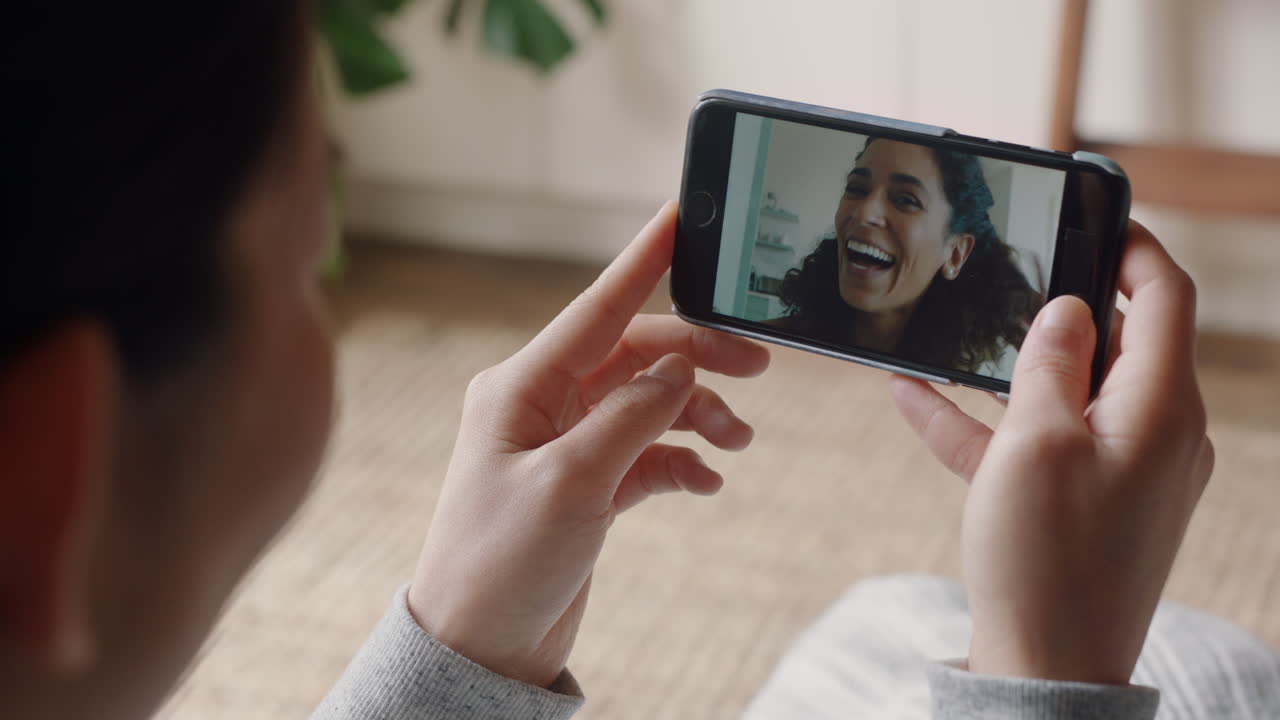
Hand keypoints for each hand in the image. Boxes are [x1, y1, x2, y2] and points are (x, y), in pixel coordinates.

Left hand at [407, 202, 769, 687]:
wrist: (482, 647)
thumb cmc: (502, 563)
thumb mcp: (571, 483)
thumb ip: (631, 416)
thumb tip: (679, 366)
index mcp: (522, 386)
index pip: (597, 308)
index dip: (643, 260)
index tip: (681, 218)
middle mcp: (543, 405)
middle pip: (636, 355)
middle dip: (696, 358)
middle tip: (756, 370)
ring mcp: (566, 445)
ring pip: (648, 402)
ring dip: (697, 413)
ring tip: (737, 441)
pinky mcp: (586, 485)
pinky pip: (648, 452)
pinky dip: (681, 460)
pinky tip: (705, 481)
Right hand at [890, 221, 1212, 684]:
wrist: (1047, 665)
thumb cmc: (1046, 558)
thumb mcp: (1036, 441)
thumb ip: (1049, 363)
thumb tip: (1068, 309)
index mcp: (1162, 409)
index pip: (1167, 299)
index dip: (1135, 247)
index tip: (1095, 216)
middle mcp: (1157, 434)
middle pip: (1118, 343)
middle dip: (1060, 307)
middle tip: (1011, 269)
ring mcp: (1124, 471)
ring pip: (1068, 392)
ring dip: (1010, 366)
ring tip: (951, 335)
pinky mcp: (1087, 502)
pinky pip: (1039, 443)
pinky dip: (988, 421)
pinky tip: (915, 398)